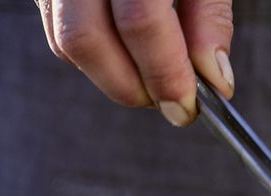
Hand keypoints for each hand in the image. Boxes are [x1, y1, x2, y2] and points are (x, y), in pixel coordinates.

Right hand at [35, 0, 234, 126]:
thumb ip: (209, 14)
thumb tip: (213, 80)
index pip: (140, 19)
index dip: (165, 73)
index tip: (188, 106)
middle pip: (85, 38)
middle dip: (132, 85)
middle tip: (171, 101)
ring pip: (65, 41)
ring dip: (113, 74)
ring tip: (154, 76)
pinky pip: (57, 29)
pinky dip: (97, 53)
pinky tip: (129, 50)